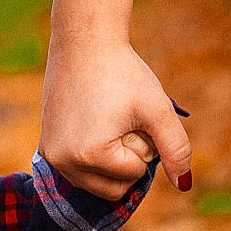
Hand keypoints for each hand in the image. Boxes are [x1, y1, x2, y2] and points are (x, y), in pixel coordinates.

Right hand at [39, 37, 191, 199]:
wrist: (84, 42)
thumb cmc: (123, 72)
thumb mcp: (157, 109)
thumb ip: (176, 148)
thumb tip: (184, 185)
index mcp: (90, 155)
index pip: (134, 174)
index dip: (144, 144)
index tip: (132, 114)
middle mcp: (63, 162)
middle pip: (114, 188)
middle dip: (127, 159)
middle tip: (121, 120)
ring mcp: (51, 157)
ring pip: (96, 184)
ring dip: (110, 160)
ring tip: (106, 121)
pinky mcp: (46, 148)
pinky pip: (79, 172)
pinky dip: (93, 156)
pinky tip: (93, 124)